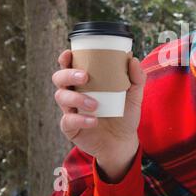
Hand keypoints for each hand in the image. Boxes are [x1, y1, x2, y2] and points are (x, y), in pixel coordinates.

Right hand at [52, 49, 146, 181]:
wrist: (124, 141)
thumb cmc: (125, 113)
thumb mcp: (134, 95)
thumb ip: (136, 77)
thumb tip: (133, 59)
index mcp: (86, 82)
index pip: (70, 66)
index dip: (65, 59)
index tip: (69, 54)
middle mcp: (74, 93)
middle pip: (59, 79)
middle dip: (68, 74)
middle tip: (85, 76)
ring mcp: (71, 110)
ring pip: (61, 97)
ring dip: (76, 98)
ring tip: (95, 104)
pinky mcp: (71, 127)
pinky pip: (68, 120)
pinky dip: (80, 119)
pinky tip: (93, 121)